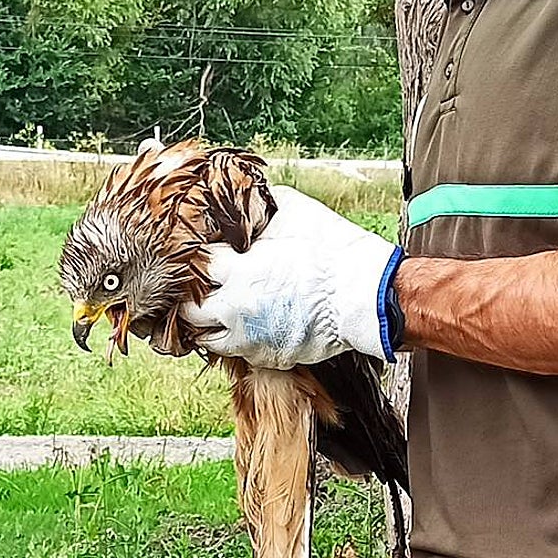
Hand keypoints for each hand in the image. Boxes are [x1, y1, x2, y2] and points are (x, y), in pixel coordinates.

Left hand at [182, 186, 403, 369]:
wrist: (367, 296)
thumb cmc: (336, 254)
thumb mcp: (296, 214)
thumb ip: (264, 207)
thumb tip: (252, 199)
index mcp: (239, 272)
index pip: (195, 265)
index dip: (202, 256)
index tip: (213, 251)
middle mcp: (237, 309)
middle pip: (190, 310)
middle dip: (194, 295)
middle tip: (206, 285)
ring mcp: (251, 339)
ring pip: (207, 340)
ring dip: (210, 325)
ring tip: (222, 311)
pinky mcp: (270, 358)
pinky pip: (240, 354)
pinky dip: (238, 341)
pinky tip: (249, 327)